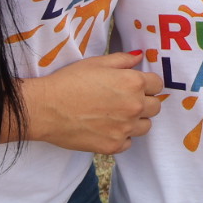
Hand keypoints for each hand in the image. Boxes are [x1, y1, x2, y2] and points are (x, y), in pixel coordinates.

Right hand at [19, 51, 162, 153]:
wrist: (45, 108)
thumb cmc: (68, 81)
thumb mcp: (97, 62)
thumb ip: (123, 60)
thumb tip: (139, 57)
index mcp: (133, 82)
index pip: (158, 84)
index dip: (147, 83)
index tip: (136, 85)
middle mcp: (134, 106)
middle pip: (155, 106)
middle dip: (144, 102)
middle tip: (125, 100)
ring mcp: (125, 128)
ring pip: (145, 126)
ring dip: (136, 121)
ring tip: (116, 115)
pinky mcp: (114, 146)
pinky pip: (129, 142)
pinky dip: (121, 136)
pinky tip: (106, 128)